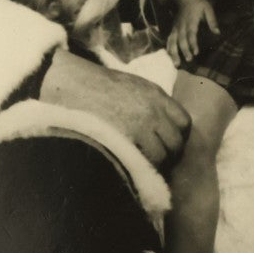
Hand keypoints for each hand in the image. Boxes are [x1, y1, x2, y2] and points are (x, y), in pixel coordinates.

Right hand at [39, 49, 189, 166]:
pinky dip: (139, 168)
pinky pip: (142, 162)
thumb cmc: (96, 85)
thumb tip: (163, 125)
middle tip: (156, 160)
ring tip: (141, 165)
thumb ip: (152, 103)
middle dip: (169, 154)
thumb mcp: (133, 85)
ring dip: (154, 164)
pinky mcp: (123, 140)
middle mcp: (152, 111)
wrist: (69, 84)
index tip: (168, 143)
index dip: (178, 137)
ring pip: (161, 157)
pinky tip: (130, 166)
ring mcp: (138, 126)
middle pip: (176, 143)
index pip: (184, 123)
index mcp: (156, 95)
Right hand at [167, 0, 219, 64]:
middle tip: (188, 60)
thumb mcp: (208, 9)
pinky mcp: (173, 28)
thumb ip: (212, 21)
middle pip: (181, 40)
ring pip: (172, 41)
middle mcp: (181, 25)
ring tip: (176, 63)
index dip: (193, 44)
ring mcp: (176, 27)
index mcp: (191, 21)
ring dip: (174, 52)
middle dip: (184, 51)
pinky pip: (169, 39)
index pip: (191, 34)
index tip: (196, 52)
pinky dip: (168, 48)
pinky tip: (169, 56)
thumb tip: (217, 32)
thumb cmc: (198, 3)